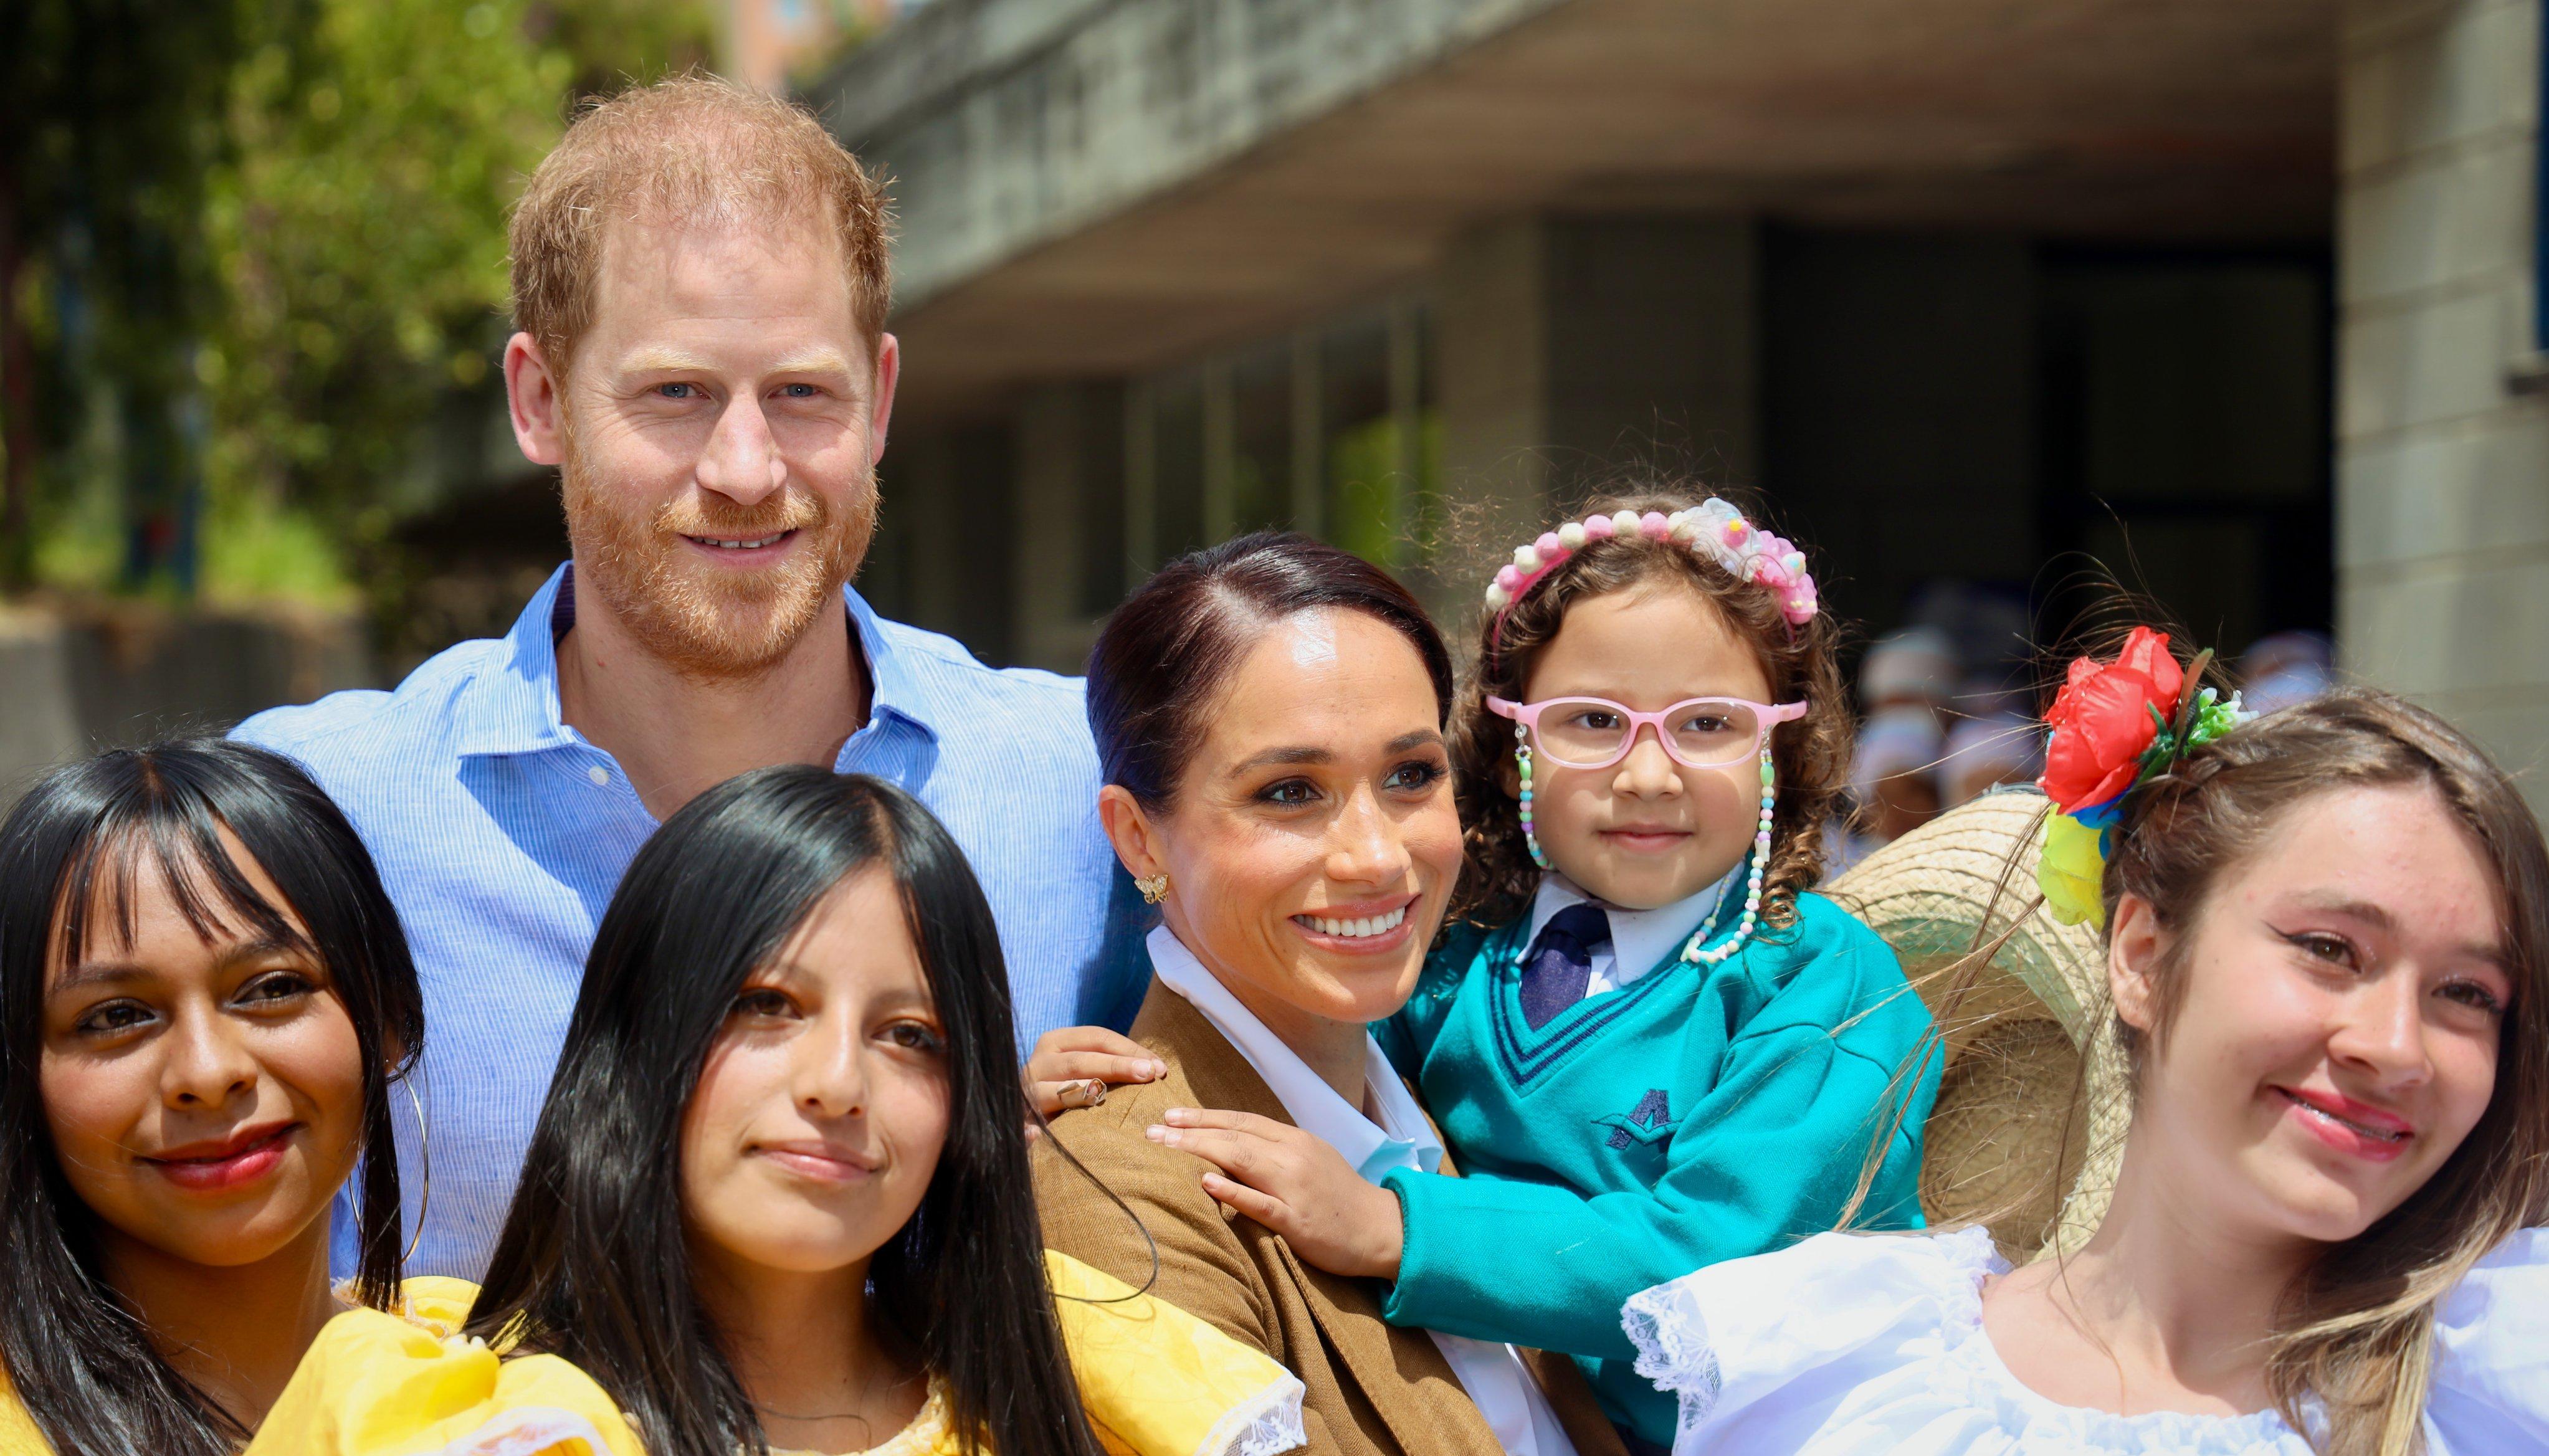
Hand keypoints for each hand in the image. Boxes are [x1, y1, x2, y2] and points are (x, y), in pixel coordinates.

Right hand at [1025, 1025, 1165, 1118]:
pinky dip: (1030, 1132)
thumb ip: (1112, 1063)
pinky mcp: (1019, 1121)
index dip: (1130, 1050)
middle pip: (1080, 1061)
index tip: (1159, 1067)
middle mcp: (1038, 1063)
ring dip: (1080, 1093)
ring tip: (1101, 1094)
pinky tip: (1036, 1136)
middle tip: (1149, 1074)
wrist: (1019, 1109)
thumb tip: (1159, 1069)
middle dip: (1116, 1066)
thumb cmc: (1070, 1086)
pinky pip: (1024, 1127)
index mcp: (1057, 1042)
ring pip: (1056, 1091)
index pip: (1097, 1037)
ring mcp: (1026, 1093)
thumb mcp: (1086, 1066)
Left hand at [1147, 1107, 1404, 1280]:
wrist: (1381, 1228)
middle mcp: (1293, 1156)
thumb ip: (1275, 1151)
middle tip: (1153, 1130)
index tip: (1171, 1115)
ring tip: (1165, 1145)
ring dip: (1199, 1150)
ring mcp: (1295, 1187)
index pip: (1241, 1120)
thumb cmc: (1339, 1197)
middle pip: (1234, 1135)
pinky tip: (1207, 1182)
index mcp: (1295, 1140)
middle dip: (1190, 1130)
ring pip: (1242, 1159)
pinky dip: (1233, 1190)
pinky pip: (1261, 1203)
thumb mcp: (1310, 1160)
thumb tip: (1233, 1147)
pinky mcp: (1298, 1220)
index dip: (1204, 1116)